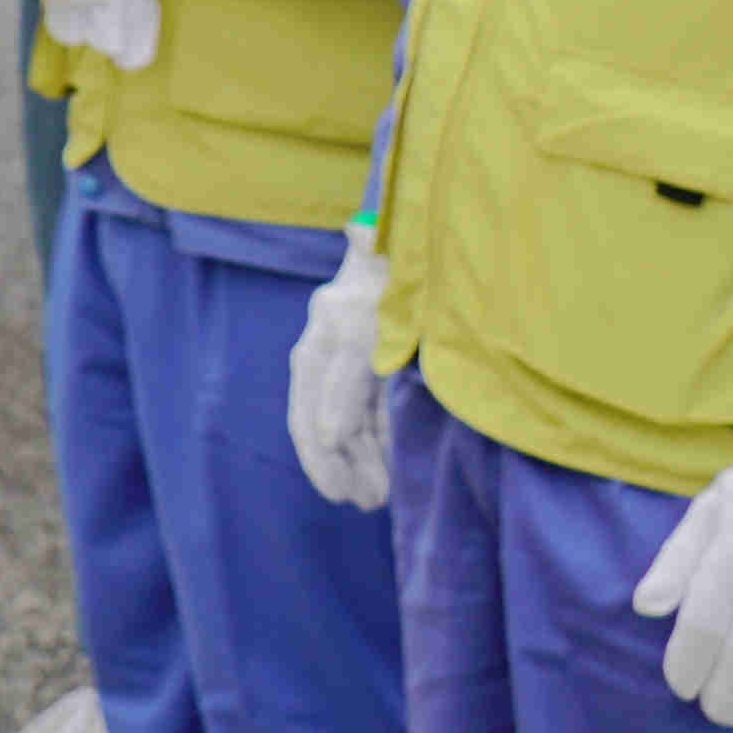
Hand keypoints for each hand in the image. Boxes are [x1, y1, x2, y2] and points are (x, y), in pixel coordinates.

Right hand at [285, 242, 395, 510]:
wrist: (413, 233)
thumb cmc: (418, 251)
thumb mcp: (406, 254)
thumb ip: (379, 249)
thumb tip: (362, 230)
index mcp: (344, 310)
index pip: (335, 364)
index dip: (332, 401)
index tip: (332, 439)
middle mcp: (329, 332)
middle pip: (314, 399)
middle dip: (325, 452)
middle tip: (349, 497)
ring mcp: (335, 350)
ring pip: (328, 415)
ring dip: (346, 461)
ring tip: (368, 502)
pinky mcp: (354, 367)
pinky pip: (351, 414)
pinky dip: (362, 448)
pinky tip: (377, 480)